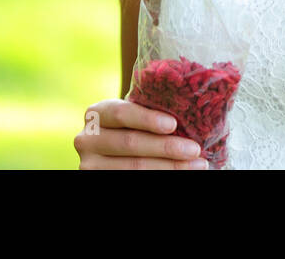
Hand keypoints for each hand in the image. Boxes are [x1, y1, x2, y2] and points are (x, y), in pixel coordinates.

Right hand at [74, 98, 208, 168]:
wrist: (111, 153)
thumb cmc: (132, 127)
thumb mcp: (133, 115)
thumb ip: (149, 109)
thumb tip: (190, 104)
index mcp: (96, 114)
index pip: (121, 113)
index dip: (147, 119)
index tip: (173, 124)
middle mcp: (86, 139)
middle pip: (130, 144)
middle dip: (166, 147)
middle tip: (195, 149)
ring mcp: (90, 165)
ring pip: (134, 168)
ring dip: (170, 167)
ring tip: (198, 164)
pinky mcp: (97, 180)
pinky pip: (134, 180)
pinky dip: (161, 177)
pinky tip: (181, 174)